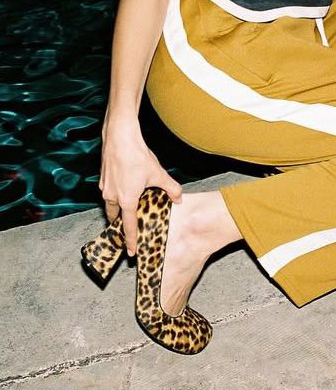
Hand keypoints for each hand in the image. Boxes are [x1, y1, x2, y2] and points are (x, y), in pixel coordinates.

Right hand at [99, 117, 181, 255]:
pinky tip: (126, 186)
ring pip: (111, 203)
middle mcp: (112, 196)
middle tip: (127, 229)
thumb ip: (171, 189)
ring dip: (118, 208)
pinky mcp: (103, 177)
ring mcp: (105, 187)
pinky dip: (116, 194)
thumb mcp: (158, 174)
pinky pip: (109, 191)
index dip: (130, 240)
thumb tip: (179, 198)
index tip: (131, 252)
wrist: (120, 137)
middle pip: (115, 217)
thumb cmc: (137, 156)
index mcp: (126, 200)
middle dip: (120, 224)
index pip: (128, 226)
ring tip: (129, 206)